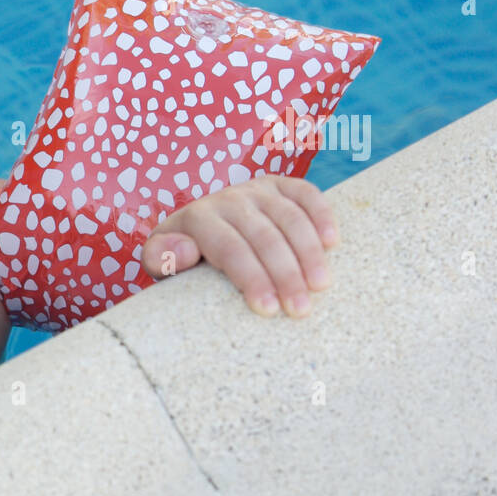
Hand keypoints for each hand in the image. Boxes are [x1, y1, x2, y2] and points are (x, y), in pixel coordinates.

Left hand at [139, 174, 339, 317]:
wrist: (198, 228)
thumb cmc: (185, 258)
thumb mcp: (163, 262)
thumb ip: (163, 258)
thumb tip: (185, 250)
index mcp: (197, 218)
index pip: (230, 248)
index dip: (251, 278)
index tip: (268, 310)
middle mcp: (228, 198)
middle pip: (264, 237)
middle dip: (285, 275)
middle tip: (300, 310)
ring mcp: (256, 189)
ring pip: (290, 218)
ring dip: (309, 253)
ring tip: (321, 287)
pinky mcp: (281, 185)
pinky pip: (306, 194)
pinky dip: (322, 215)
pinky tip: (333, 243)